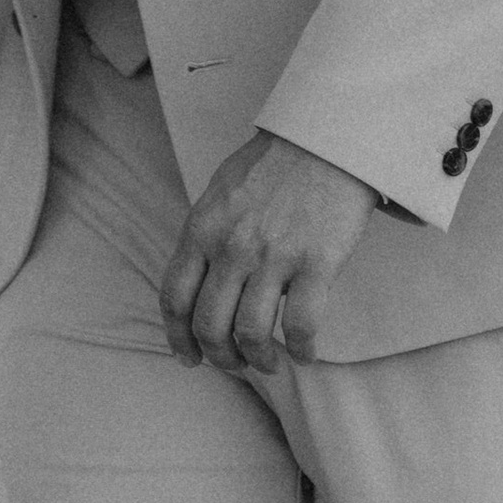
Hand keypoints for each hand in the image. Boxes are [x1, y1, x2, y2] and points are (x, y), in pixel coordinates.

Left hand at [159, 131, 375, 374]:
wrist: (328, 138)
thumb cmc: (274, 165)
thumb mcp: (219, 194)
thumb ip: (204, 236)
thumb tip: (195, 280)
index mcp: (202, 229)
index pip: (174, 297)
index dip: (177, 337)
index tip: (188, 357)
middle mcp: (231, 247)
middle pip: (210, 324)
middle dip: (219, 356)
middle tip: (234, 364)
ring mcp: (273, 256)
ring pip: (252, 332)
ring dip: (258, 359)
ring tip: (268, 363)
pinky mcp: (316, 263)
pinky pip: (301, 324)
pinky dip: (302, 349)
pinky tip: (305, 353)